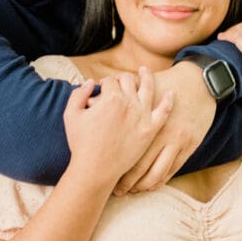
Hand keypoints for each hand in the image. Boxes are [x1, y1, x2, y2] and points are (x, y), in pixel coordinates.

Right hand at [63, 68, 172, 189]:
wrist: (95, 169)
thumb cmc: (81, 143)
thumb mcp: (71, 115)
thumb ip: (78, 94)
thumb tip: (91, 81)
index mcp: (110, 98)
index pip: (110, 80)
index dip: (104, 81)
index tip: (103, 85)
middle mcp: (129, 103)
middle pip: (128, 80)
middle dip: (121, 79)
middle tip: (118, 84)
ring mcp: (142, 116)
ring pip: (147, 87)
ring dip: (146, 76)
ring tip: (145, 71)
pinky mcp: (150, 130)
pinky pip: (164, 111)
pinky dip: (168, 100)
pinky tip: (171, 93)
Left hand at [112, 61, 216, 194]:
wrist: (197, 83)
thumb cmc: (164, 84)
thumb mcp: (139, 89)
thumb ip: (115, 96)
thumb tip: (90, 102)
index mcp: (144, 116)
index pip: (125, 147)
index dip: (113, 163)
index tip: (105, 174)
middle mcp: (160, 131)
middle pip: (140, 165)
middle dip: (127, 181)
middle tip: (116, 191)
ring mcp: (176, 140)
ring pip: (157, 172)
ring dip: (143, 185)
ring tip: (133, 191)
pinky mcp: (189, 145)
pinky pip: (172, 170)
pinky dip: (160, 181)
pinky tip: (151, 186)